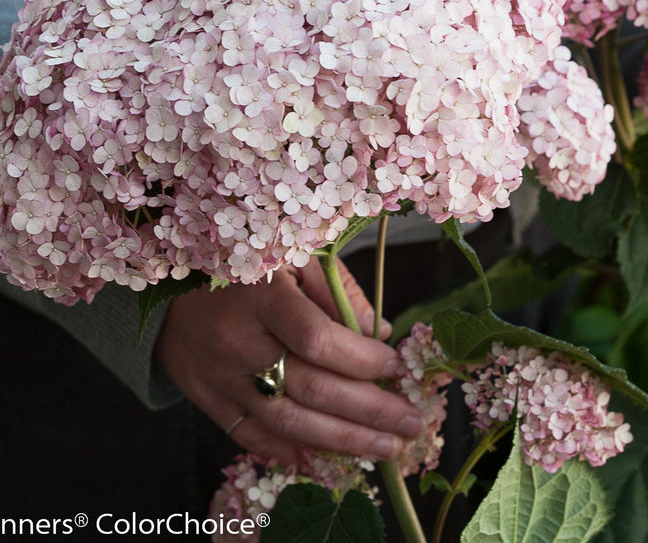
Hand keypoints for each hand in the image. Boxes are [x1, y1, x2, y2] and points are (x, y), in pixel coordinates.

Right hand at [154, 257, 422, 465]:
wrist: (169, 288)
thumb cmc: (242, 264)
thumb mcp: (290, 254)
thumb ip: (336, 289)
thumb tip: (379, 332)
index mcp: (261, 298)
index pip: (317, 339)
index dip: (362, 359)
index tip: (397, 367)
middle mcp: (238, 343)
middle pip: (311, 387)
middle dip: (369, 411)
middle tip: (411, 422)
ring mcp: (221, 378)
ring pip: (287, 421)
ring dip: (342, 441)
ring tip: (386, 447)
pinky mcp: (209, 400)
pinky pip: (251, 435)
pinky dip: (289, 451)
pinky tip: (325, 461)